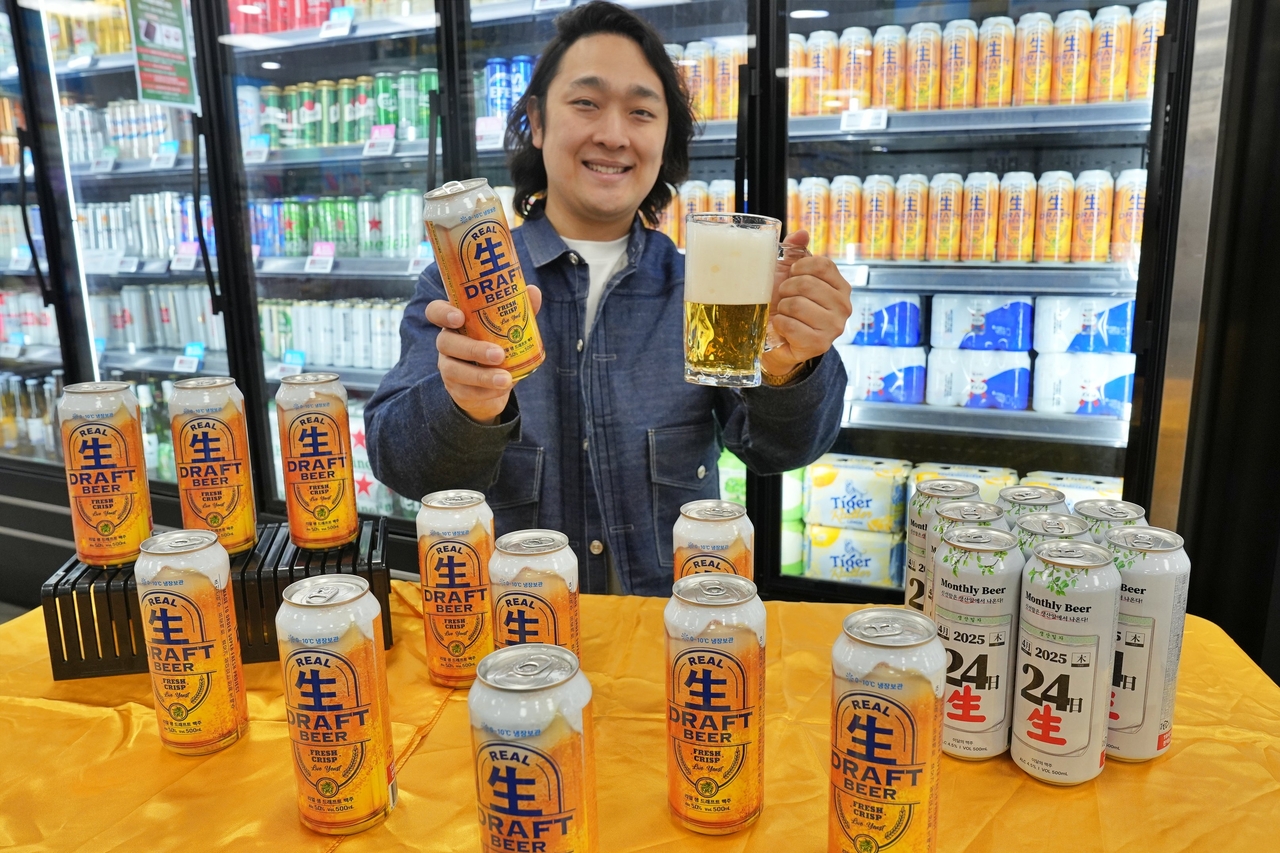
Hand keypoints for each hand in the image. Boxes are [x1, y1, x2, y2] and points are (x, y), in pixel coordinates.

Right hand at [425, 286, 542, 423]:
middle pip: (445, 342)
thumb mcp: (508, 329)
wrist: (495, 385)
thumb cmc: (499, 347)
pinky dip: (487, 391)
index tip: (460, 317)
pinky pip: (467, 391)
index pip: (435, 311)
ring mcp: (448, 367)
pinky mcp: (456, 389)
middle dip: (472, 349)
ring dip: (482, 375)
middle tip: (498, 354)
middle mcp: (447, 342)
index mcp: (456, 322)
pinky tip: (503, 388)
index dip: (442, 313)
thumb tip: (532, 290)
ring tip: (506, 378)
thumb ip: (519, 309)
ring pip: (454, 370)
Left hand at [761, 230, 851, 376]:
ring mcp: (834, 327)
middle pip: (807, 283)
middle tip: (785, 299)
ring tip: (784, 314)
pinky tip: (783, 327)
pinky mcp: (820, 344)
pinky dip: (779, 324)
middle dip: (786, 290)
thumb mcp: (788, 273)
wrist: (776, 338)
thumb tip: (801, 233)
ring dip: (782, 308)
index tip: (792, 276)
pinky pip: (791, 325)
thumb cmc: (784, 303)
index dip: (799, 267)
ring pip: (796, 304)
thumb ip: (796, 251)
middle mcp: (844, 306)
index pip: (822, 264)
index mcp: (840, 286)